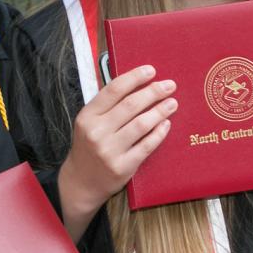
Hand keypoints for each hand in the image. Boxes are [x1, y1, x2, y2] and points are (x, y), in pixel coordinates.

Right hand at [57, 65, 176, 238]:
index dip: (135, 77)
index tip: (151, 70)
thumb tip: (138, 83)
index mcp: (87, 116)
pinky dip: (159, 133)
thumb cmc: (89, 147)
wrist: (81, 182)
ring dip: (160, 111)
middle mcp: (96, 132)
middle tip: (169, 85)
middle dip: (153, 92)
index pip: (114, 90)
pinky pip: (146, 146)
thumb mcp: (89, 122)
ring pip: (141, 124)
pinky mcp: (122, 167)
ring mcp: (109, 151)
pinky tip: (166, 124)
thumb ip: (108, 105)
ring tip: (172, 103)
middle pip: (131, 105)